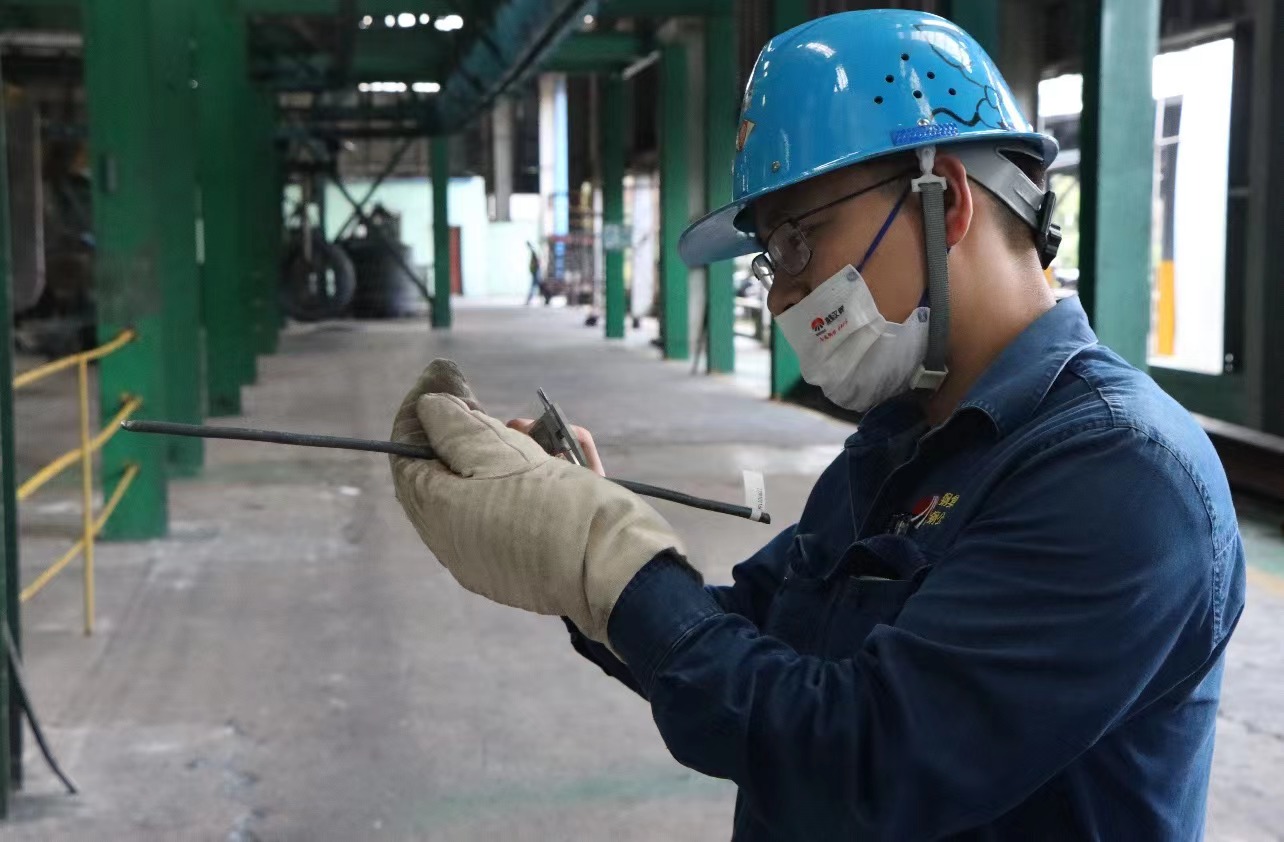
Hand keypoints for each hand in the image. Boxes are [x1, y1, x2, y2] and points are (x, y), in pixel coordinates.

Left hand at [390, 363, 690, 647]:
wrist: (623, 571)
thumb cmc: (559, 513)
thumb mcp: (499, 455)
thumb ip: (456, 428)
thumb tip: (428, 408)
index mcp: (443, 520)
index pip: (409, 460)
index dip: (420, 415)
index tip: (442, 377)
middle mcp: (465, 540)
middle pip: (454, 471)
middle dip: (480, 430)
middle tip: (503, 411)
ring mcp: (502, 549)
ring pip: (498, 482)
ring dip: (519, 447)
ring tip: (544, 431)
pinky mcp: (542, 550)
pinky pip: (532, 502)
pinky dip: (548, 471)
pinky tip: (572, 449)